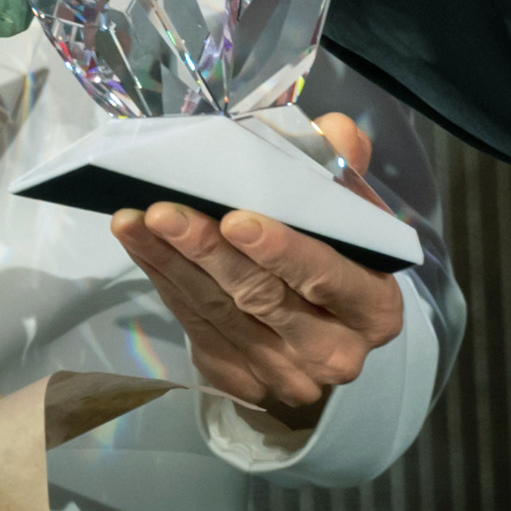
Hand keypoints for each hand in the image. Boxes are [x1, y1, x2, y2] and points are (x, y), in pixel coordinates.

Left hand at [111, 113, 407, 431]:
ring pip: (219, 313)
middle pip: (263, 298)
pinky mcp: (239, 380)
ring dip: (172, 263)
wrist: (324, 334)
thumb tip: (334, 130)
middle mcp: (335, 353)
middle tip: (166, 213)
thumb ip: (343, 171)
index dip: (282, 251)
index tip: (236, 220)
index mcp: (374, 309)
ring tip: (137, 221)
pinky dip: (165, 280)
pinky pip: (195, 325)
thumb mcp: (354, 215)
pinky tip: (140, 245)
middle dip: (210, 252)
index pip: (327, 277)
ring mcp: (284, 375)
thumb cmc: (340, 257)